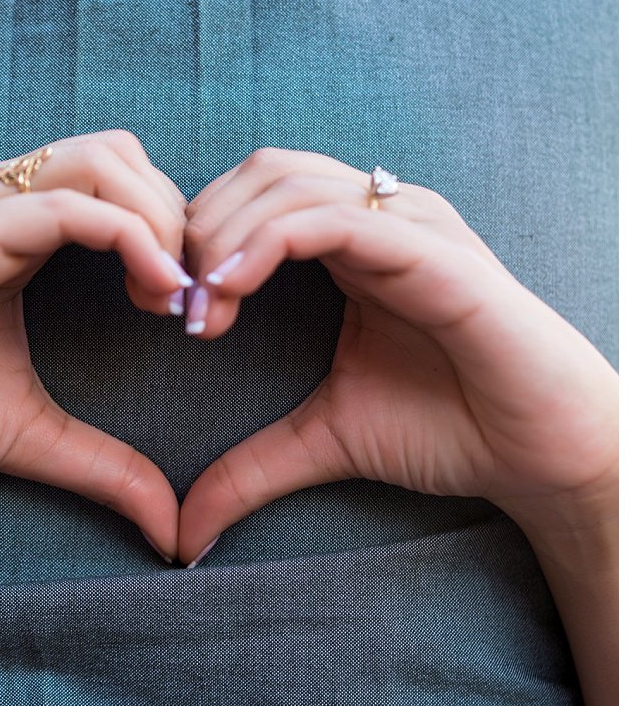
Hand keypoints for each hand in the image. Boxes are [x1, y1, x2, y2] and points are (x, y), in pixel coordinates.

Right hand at [0, 131, 195, 556]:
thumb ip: (101, 465)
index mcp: (11, 227)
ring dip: (162, 219)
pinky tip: (155, 294)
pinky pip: (61, 206)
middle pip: (121, 152)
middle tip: (200, 298)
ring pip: (102, 160)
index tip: (199, 314)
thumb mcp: (27, 438)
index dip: (175, 234)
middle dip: (180, 215)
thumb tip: (170, 527)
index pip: (119, 183)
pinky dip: (127, 236)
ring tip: (178, 295)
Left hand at [178, 148, 619, 561]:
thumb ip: (248, 470)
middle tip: (168, 302)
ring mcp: (409, 226)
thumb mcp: (322, 442)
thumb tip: (180, 535)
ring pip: (286, 182)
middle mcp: (380, 216)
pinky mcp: (433, 253)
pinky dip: (266, 244)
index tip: (163, 309)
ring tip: (198, 307)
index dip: (194, 236)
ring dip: (221, 236)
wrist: (543, 453)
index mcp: (352, 240)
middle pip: (259, 170)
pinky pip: (333, 218)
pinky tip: (229, 292)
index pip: (251, 190)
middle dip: (197, 227)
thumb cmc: (449, 429)